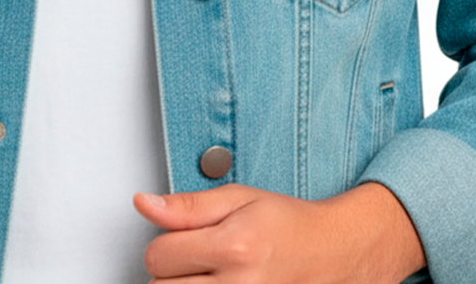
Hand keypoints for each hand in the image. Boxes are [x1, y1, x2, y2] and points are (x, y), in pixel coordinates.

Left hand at [134, 181, 424, 283]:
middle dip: (171, 271)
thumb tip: (142, 203)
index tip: (181, 239)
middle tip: (196, 259)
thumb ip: (187, 206)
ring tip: (207, 276)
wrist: (333, 254)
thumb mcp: (238, 199)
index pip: (158, 256)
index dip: (164, 243)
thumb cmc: (288, 225)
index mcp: (233, 248)